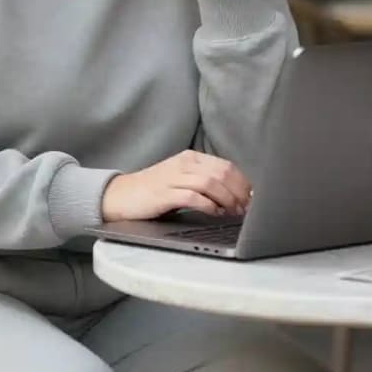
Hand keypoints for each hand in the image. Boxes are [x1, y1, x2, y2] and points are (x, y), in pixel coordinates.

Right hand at [102, 150, 251, 222]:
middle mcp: (183, 164)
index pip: (226, 166)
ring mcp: (173, 177)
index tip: (251, 199)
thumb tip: (235, 196)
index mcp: (190, 158)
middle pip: (222, 173)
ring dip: (226, 199)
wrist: (120, 196)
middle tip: (245, 209)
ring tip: (232, 212)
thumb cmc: (153, 192)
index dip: (243, 183)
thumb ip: (205, 183)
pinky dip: (208, 205)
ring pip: (211, 183)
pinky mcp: (164, 193)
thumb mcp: (180, 180)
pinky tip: (213, 212)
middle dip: (239, 193)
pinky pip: (193, 196)